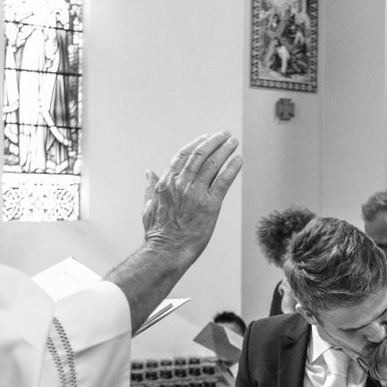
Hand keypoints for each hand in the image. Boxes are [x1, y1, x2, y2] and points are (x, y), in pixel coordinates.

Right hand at [142, 132, 242, 262]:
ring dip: (225, 150)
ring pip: (212, 164)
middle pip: (200, 155)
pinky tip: (238, 159)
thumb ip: (150, 187)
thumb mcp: (148, 205)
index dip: (197, 143)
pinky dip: (232, 168)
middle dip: (214, 141)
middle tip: (224, 135)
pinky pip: (223, 181)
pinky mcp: (210, 205)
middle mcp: (181, 184)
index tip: (207, 137)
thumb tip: (148, 172)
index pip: (184, 155)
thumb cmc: (157, 232)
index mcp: (167, 182)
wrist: (166, 251)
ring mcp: (196, 193)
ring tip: (233, 142)